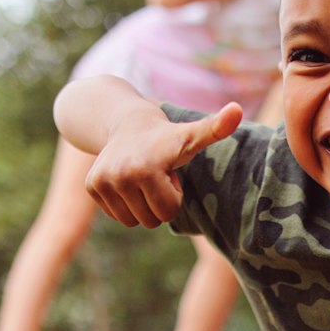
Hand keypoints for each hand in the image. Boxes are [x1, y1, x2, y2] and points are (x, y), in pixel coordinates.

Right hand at [85, 102, 242, 228]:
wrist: (128, 123)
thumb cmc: (167, 137)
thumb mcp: (192, 135)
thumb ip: (216, 128)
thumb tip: (238, 109)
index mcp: (146, 170)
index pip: (168, 213)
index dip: (173, 195)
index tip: (168, 172)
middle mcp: (119, 177)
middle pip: (150, 220)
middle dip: (158, 202)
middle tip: (155, 175)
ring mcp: (102, 183)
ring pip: (132, 221)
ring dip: (142, 205)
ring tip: (143, 178)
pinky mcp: (91, 187)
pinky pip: (116, 215)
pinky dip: (125, 203)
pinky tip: (128, 181)